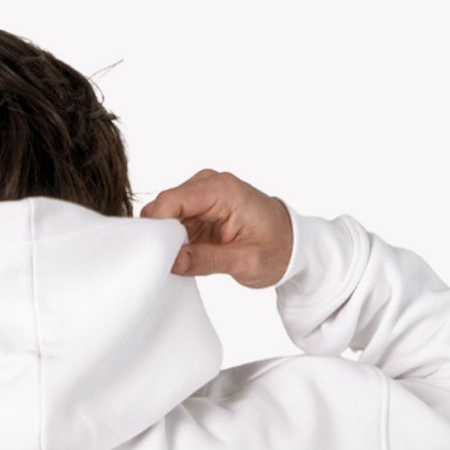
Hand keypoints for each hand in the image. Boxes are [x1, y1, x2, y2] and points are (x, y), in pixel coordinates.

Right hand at [141, 170, 292, 288]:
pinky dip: (173, 241)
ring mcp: (202, 196)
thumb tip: (172, 261)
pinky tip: (185, 255)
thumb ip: (207, 260)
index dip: (156, 228)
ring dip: (166, 240)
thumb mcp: (246, 262)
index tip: (157, 256)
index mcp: (223, 190)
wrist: (292, 244)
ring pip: (164, 216)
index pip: (171, 201)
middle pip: (163, 206)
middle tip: (169, 264)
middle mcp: (209, 185)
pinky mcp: (198, 209)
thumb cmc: (277, 248)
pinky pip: (173, 222)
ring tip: (182, 261)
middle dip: (159, 236)